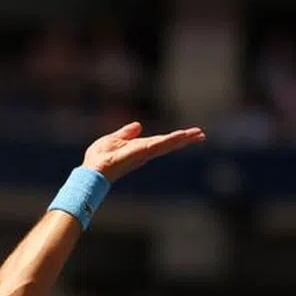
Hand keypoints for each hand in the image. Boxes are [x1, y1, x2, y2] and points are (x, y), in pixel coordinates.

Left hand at [82, 121, 204, 182]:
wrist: (93, 169)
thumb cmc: (99, 158)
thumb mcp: (113, 139)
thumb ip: (126, 133)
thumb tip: (138, 125)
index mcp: (139, 147)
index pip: (160, 141)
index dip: (173, 138)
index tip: (187, 134)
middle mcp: (145, 151)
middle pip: (168, 143)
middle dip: (184, 139)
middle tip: (201, 135)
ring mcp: (145, 152)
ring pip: (167, 143)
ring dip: (183, 139)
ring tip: (199, 134)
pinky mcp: (142, 152)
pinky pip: (159, 144)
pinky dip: (171, 140)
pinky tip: (182, 136)